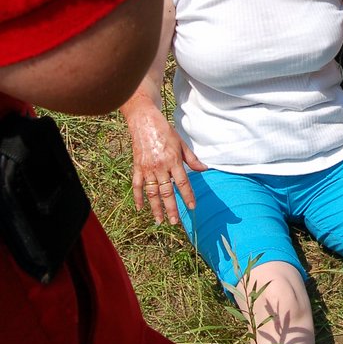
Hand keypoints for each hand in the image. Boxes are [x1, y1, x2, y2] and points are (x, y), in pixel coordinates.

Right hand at [125, 96, 206, 224]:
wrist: (144, 121)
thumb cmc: (165, 131)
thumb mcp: (181, 143)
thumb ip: (192, 159)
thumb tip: (204, 169)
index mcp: (173, 161)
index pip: (182, 183)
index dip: (187, 196)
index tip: (191, 207)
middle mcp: (160, 167)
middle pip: (167, 192)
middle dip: (171, 208)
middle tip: (175, 222)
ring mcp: (147, 168)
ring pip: (152, 192)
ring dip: (155, 208)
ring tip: (160, 221)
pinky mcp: (137, 167)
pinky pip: (137, 186)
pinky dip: (138, 198)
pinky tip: (141, 209)